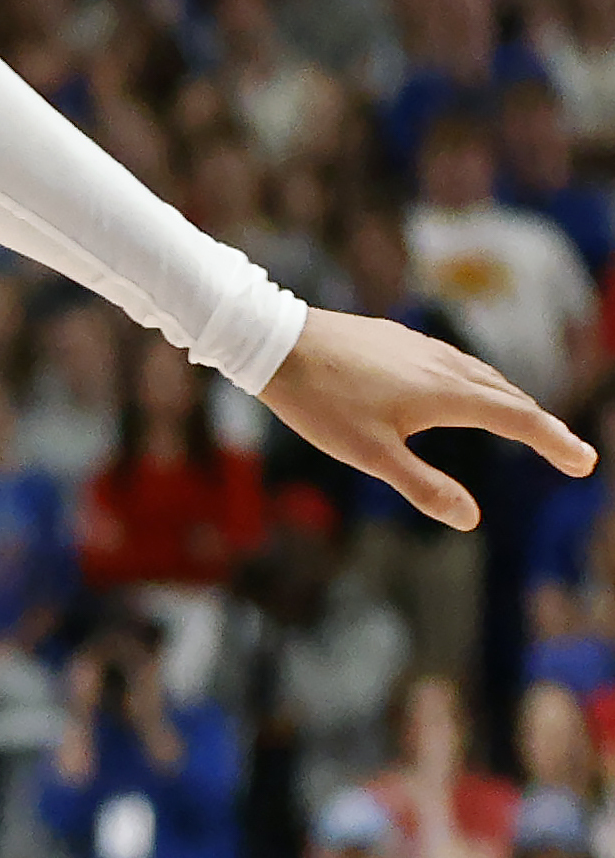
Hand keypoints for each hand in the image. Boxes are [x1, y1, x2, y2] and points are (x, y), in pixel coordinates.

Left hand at [260, 306, 594, 525]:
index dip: (555, 443)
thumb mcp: (370, 454)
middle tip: (566, 450)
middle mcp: (443, 363)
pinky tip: (460, 387)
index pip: (519, 419)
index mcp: (447, 392)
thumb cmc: (320, 401)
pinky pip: (452, 361)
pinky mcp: (395, 338)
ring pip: (480, 373)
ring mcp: (418, 346)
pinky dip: (476, 380)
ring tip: (523, 419)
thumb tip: (470, 519)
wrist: (273, 340)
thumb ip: (423, 486)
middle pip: (508, 394)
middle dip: (540, 423)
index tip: (584, 463)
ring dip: (509, 398)